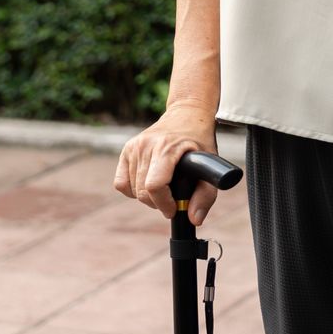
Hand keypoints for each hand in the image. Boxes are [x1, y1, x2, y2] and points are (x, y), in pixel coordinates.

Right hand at [112, 105, 218, 224]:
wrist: (186, 114)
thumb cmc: (199, 140)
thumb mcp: (211, 165)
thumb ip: (206, 195)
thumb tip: (194, 219)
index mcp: (166, 148)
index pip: (155, 186)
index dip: (164, 203)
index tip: (174, 208)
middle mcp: (146, 146)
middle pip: (143, 192)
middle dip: (158, 203)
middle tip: (172, 198)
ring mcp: (134, 147)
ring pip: (132, 190)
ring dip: (147, 196)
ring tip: (163, 187)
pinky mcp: (126, 150)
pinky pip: (121, 183)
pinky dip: (133, 190)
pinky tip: (148, 182)